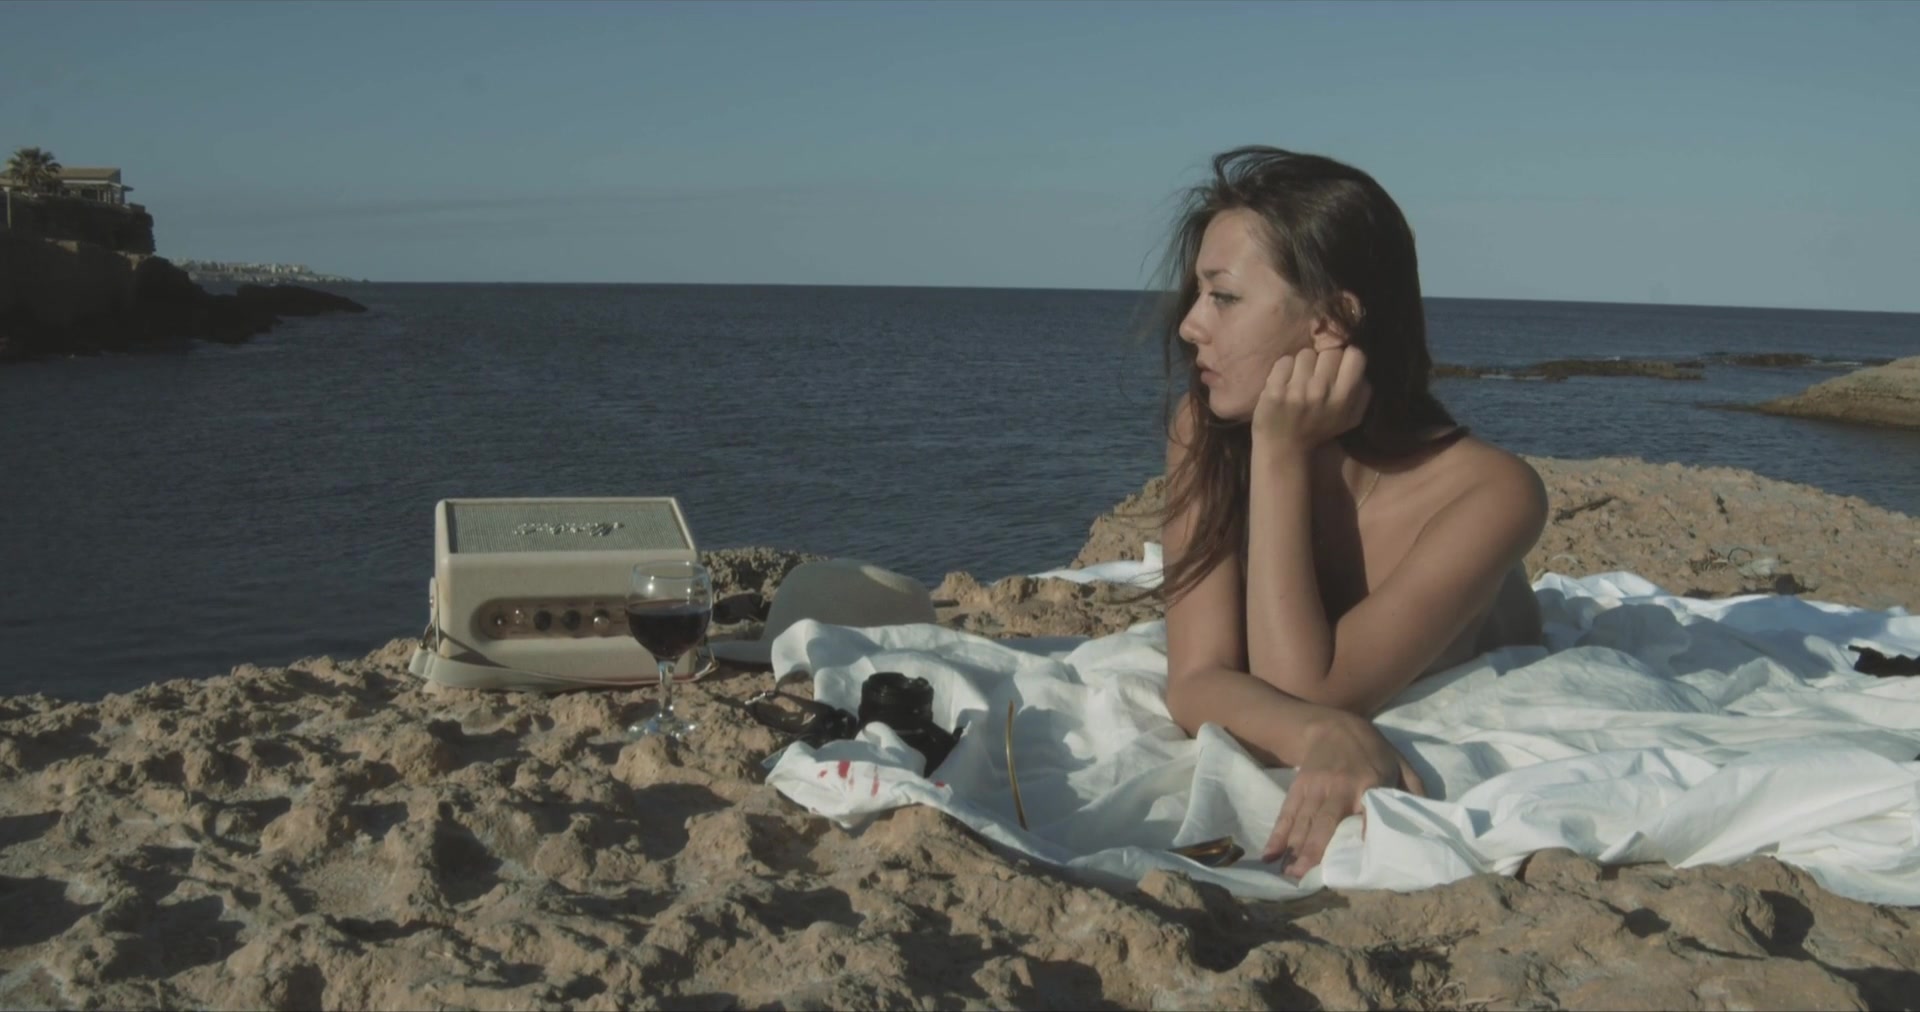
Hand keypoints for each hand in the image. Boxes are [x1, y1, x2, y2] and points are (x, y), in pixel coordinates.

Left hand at [1253, 345, 1370, 450]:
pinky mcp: (1274, 391)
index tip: (1338, 367)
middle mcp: (1321, 392)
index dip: (1346, 357)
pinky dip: (1283, 370)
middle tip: (1316, 376)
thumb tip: (1360, 365)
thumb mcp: (1351, 417)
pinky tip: (1284, 384)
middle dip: (1323, 361)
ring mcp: (1296, 391)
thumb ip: (1363, 392)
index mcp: (1343, 398)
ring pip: (1305, 354)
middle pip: (1329, 352)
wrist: (1284, 448)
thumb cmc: (1319, 429)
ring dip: (1302, 365)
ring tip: (1299, 382)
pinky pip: (1284, 361)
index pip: (1355, 355)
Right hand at [1263, 711, 1424, 876]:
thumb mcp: (1400, 765)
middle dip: (1313, 850)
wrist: (1333, 726)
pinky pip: (1287, 813)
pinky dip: (1277, 835)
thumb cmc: (1371, 751)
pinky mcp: (1299, 787)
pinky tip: (1270, 854)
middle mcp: (1340, 787)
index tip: (1354, 861)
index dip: (1361, 835)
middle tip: (1304, 876)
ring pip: (1304, 821)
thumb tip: (1427, 821)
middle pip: (1326, 823)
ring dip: (1294, 849)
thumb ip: (1414, 791)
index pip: (1368, 813)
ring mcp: (1316, 787)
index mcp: (1370, 783)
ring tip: (1288, 874)